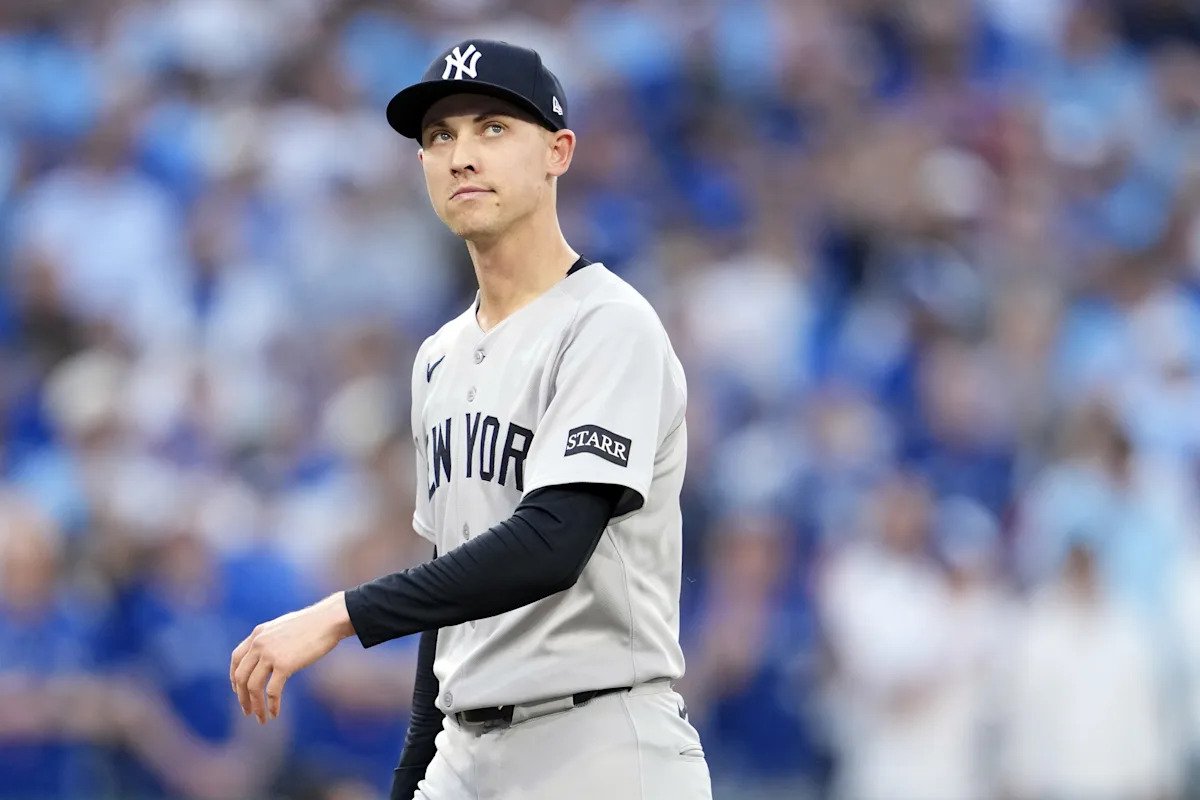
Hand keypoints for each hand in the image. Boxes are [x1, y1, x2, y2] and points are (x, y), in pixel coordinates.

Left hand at [230, 592, 355, 722]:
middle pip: (241, 676)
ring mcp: (270, 654)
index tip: (238, 691)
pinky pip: (272, 691)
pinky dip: (272, 705)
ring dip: (256, 706)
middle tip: (247, 711)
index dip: (234, 677)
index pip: (236, 658)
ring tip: (261, 718)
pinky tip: (275, 713)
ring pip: (253, 686)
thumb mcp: (284, 627)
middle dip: (242, 697)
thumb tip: (270, 654)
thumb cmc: (313, 624)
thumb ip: (272, 639)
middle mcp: (259, 643)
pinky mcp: (284, 664)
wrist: (329, 620)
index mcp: (258, 633)